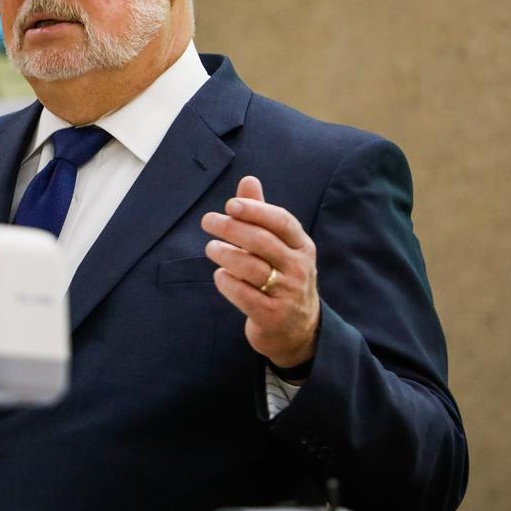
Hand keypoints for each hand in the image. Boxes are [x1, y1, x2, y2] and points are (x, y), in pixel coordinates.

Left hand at [201, 176, 319, 369]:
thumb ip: (261, 215)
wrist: (297, 331)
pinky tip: (220, 275)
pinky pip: (244, 294)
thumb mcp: (279, 247)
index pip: (282, 221)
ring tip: (211, 248)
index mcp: (302, 246)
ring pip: (251, 267)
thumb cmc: (282, 278)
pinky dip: (227, 282)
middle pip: (263, 241)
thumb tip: (248, 179)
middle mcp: (299, 268)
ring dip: (225, 254)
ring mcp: (287, 293)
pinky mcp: (272, 315)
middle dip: (232, 228)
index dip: (256, 210)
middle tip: (208, 221)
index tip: (231, 204)